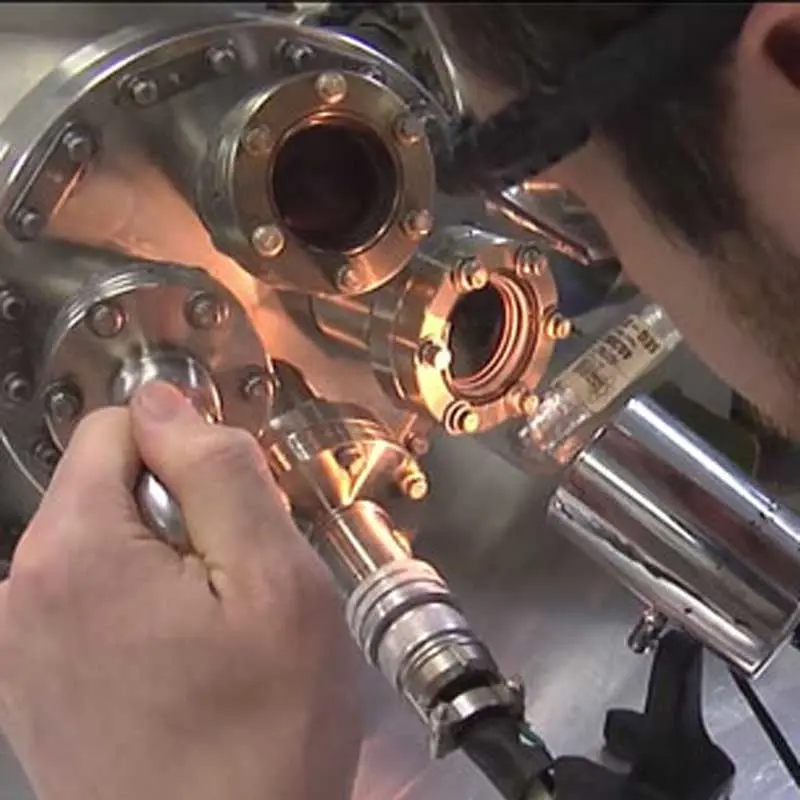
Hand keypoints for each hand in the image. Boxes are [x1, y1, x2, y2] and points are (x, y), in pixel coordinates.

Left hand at [0, 381, 361, 799]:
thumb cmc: (264, 728)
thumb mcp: (276, 583)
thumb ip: (220, 473)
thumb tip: (164, 401)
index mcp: (72, 551)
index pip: (120, 425)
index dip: (191, 454)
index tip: (236, 520)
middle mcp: (18, 590)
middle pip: (109, 485)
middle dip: (181, 512)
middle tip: (238, 589)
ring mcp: (15, 645)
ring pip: (106, 541)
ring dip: (167, 563)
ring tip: (216, 634)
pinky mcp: (29, 685)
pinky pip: (90, 599)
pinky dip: (140, 607)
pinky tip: (182, 665)